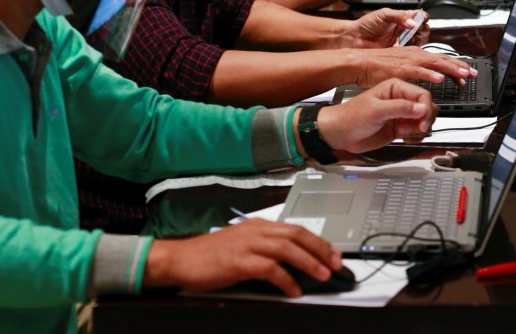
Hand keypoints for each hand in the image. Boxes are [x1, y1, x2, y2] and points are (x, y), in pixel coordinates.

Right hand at [143, 219, 341, 297]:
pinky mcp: (239, 261)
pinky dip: (285, 279)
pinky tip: (294, 289)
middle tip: (336, 263)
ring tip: (322, 275)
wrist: (179, 259)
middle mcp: (255, 231)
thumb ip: (264, 248)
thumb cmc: (209, 256)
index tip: (334, 253)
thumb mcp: (241, 245)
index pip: (295, 228)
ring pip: (287, 248)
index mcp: (258, 225)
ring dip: (308, 262)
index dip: (318, 241)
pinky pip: (269, 269)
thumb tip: (292, 262)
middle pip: (296, 234)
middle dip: (320, 249)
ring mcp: (247, 244)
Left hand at [317, 79, 439, 150]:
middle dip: (426, 119)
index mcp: (396, 87)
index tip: (422, 122)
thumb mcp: (376, 110)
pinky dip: (416, 137)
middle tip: (419, 129)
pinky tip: (405, 138)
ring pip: (424, 120)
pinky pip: (416, 132)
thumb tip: (422, 108)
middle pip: (427, 107)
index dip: (426, 108)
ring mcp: (401, 114)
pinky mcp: (399, 127)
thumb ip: (400, 108)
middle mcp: (400, 99)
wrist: (340, 133)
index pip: (422, 95)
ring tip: (408, 135)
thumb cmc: (351, 116)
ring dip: (421, 130)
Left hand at [347, 7, 433, 47]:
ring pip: (417, 41)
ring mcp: (400, 41)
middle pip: (421, 29)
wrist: (354, 38)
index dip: (422, 17)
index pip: (417, 17)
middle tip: (419, 30)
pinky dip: (411, 51)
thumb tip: (412, 22)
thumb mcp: (383, 14)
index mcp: (401, 18)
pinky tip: (407, 47)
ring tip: (413, 38)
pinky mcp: (397, 52)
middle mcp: (403, 30)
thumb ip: (399, 16)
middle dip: (423, 29)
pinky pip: (408, 53)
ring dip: (418, 40)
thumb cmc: (367, 24)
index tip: (423, 19)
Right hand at [354, 44, 475, 86]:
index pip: (441, 59)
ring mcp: (408, 61)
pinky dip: (430, 74)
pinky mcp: (400, 69)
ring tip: (463, 75)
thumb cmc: (377, 66)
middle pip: (442, 60)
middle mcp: (415, 55)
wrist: (360, 63)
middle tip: (473, 73)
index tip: (467, 72)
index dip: (456, 65)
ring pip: (435, 63)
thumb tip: (429, 77)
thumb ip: (416, 70)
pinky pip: (418, 71)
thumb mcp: (401, 66)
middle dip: (460, 66)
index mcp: (416, 54)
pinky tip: (440, 78)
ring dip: (450, 69)